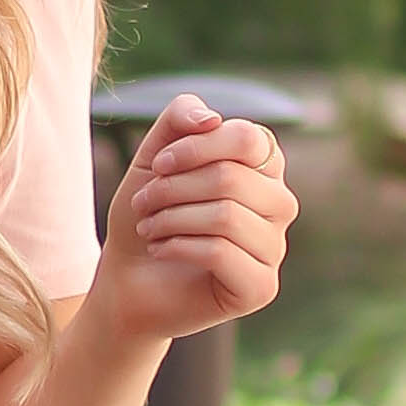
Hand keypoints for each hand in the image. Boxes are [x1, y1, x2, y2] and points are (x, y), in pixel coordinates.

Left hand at [97, 94, 296, 342]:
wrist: (127, 278)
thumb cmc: (147, 215)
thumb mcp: (154, 156)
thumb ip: (180, 118)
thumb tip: (212, 120)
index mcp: (264, 167)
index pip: (248, 138)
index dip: (195, 147)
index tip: (159, 165)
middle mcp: (278, 205)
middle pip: (231, 177)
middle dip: (172, 188)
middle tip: (143, 203)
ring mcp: (275, 248)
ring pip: (226, 216)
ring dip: (171, 218)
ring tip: (149, 228)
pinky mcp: (261, 287)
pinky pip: (222, 252)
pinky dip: (179, 247)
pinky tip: (161, 250)